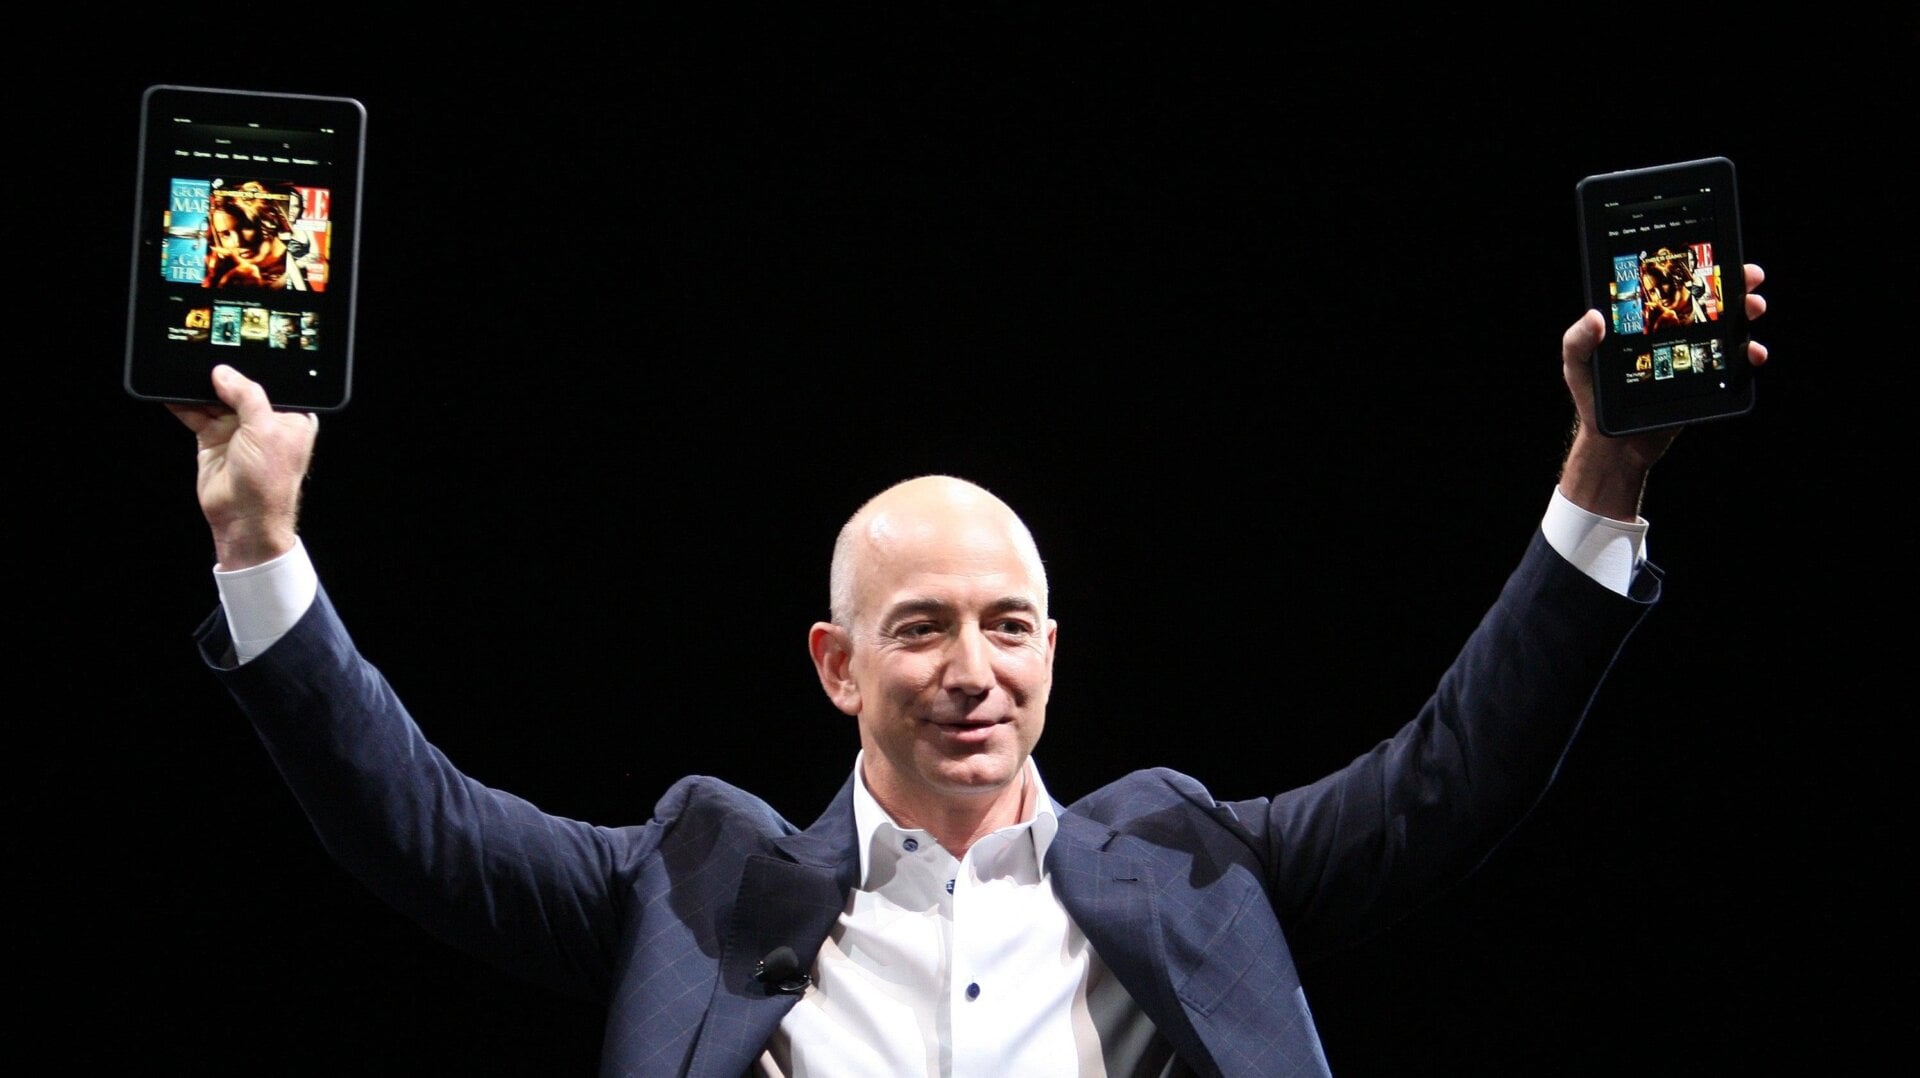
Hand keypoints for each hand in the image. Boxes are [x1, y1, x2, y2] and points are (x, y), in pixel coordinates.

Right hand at [168, 365, 318, 568]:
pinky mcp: (213, 440)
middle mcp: (264, 421)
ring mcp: (237, 430)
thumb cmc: (268, 480)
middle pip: (240, 389)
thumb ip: (247, 396)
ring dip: (200, 388)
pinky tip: (171, 391)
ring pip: (215, 399)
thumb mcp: (265, 429)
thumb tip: (224, 373)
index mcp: (290, 416)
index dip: (255, 368)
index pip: (272, 383)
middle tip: (203, 354)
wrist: (244, 520)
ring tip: (184, 367)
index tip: (236, 349)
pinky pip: (196, 415)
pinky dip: (183, 404)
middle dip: (223, 376)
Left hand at [1557, 264, 1766, 520]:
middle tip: (1749, 278)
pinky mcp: (1705, 379)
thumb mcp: (1578, 365)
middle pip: (1707, 299)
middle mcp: (1671, 331)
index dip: (1696, 268)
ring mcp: (1691, 353)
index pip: (1672, 285)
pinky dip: (1749, 354)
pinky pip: (1734, 362)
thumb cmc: (1591, 396)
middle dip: (1734, 283)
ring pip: (1726, 326)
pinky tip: (1754, 354)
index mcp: (1643, 320)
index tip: (1716, 257)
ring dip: (1746, 313)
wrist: (1615, 443)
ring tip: (1753, 309)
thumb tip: (1594, 317)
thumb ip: (1579, 341)